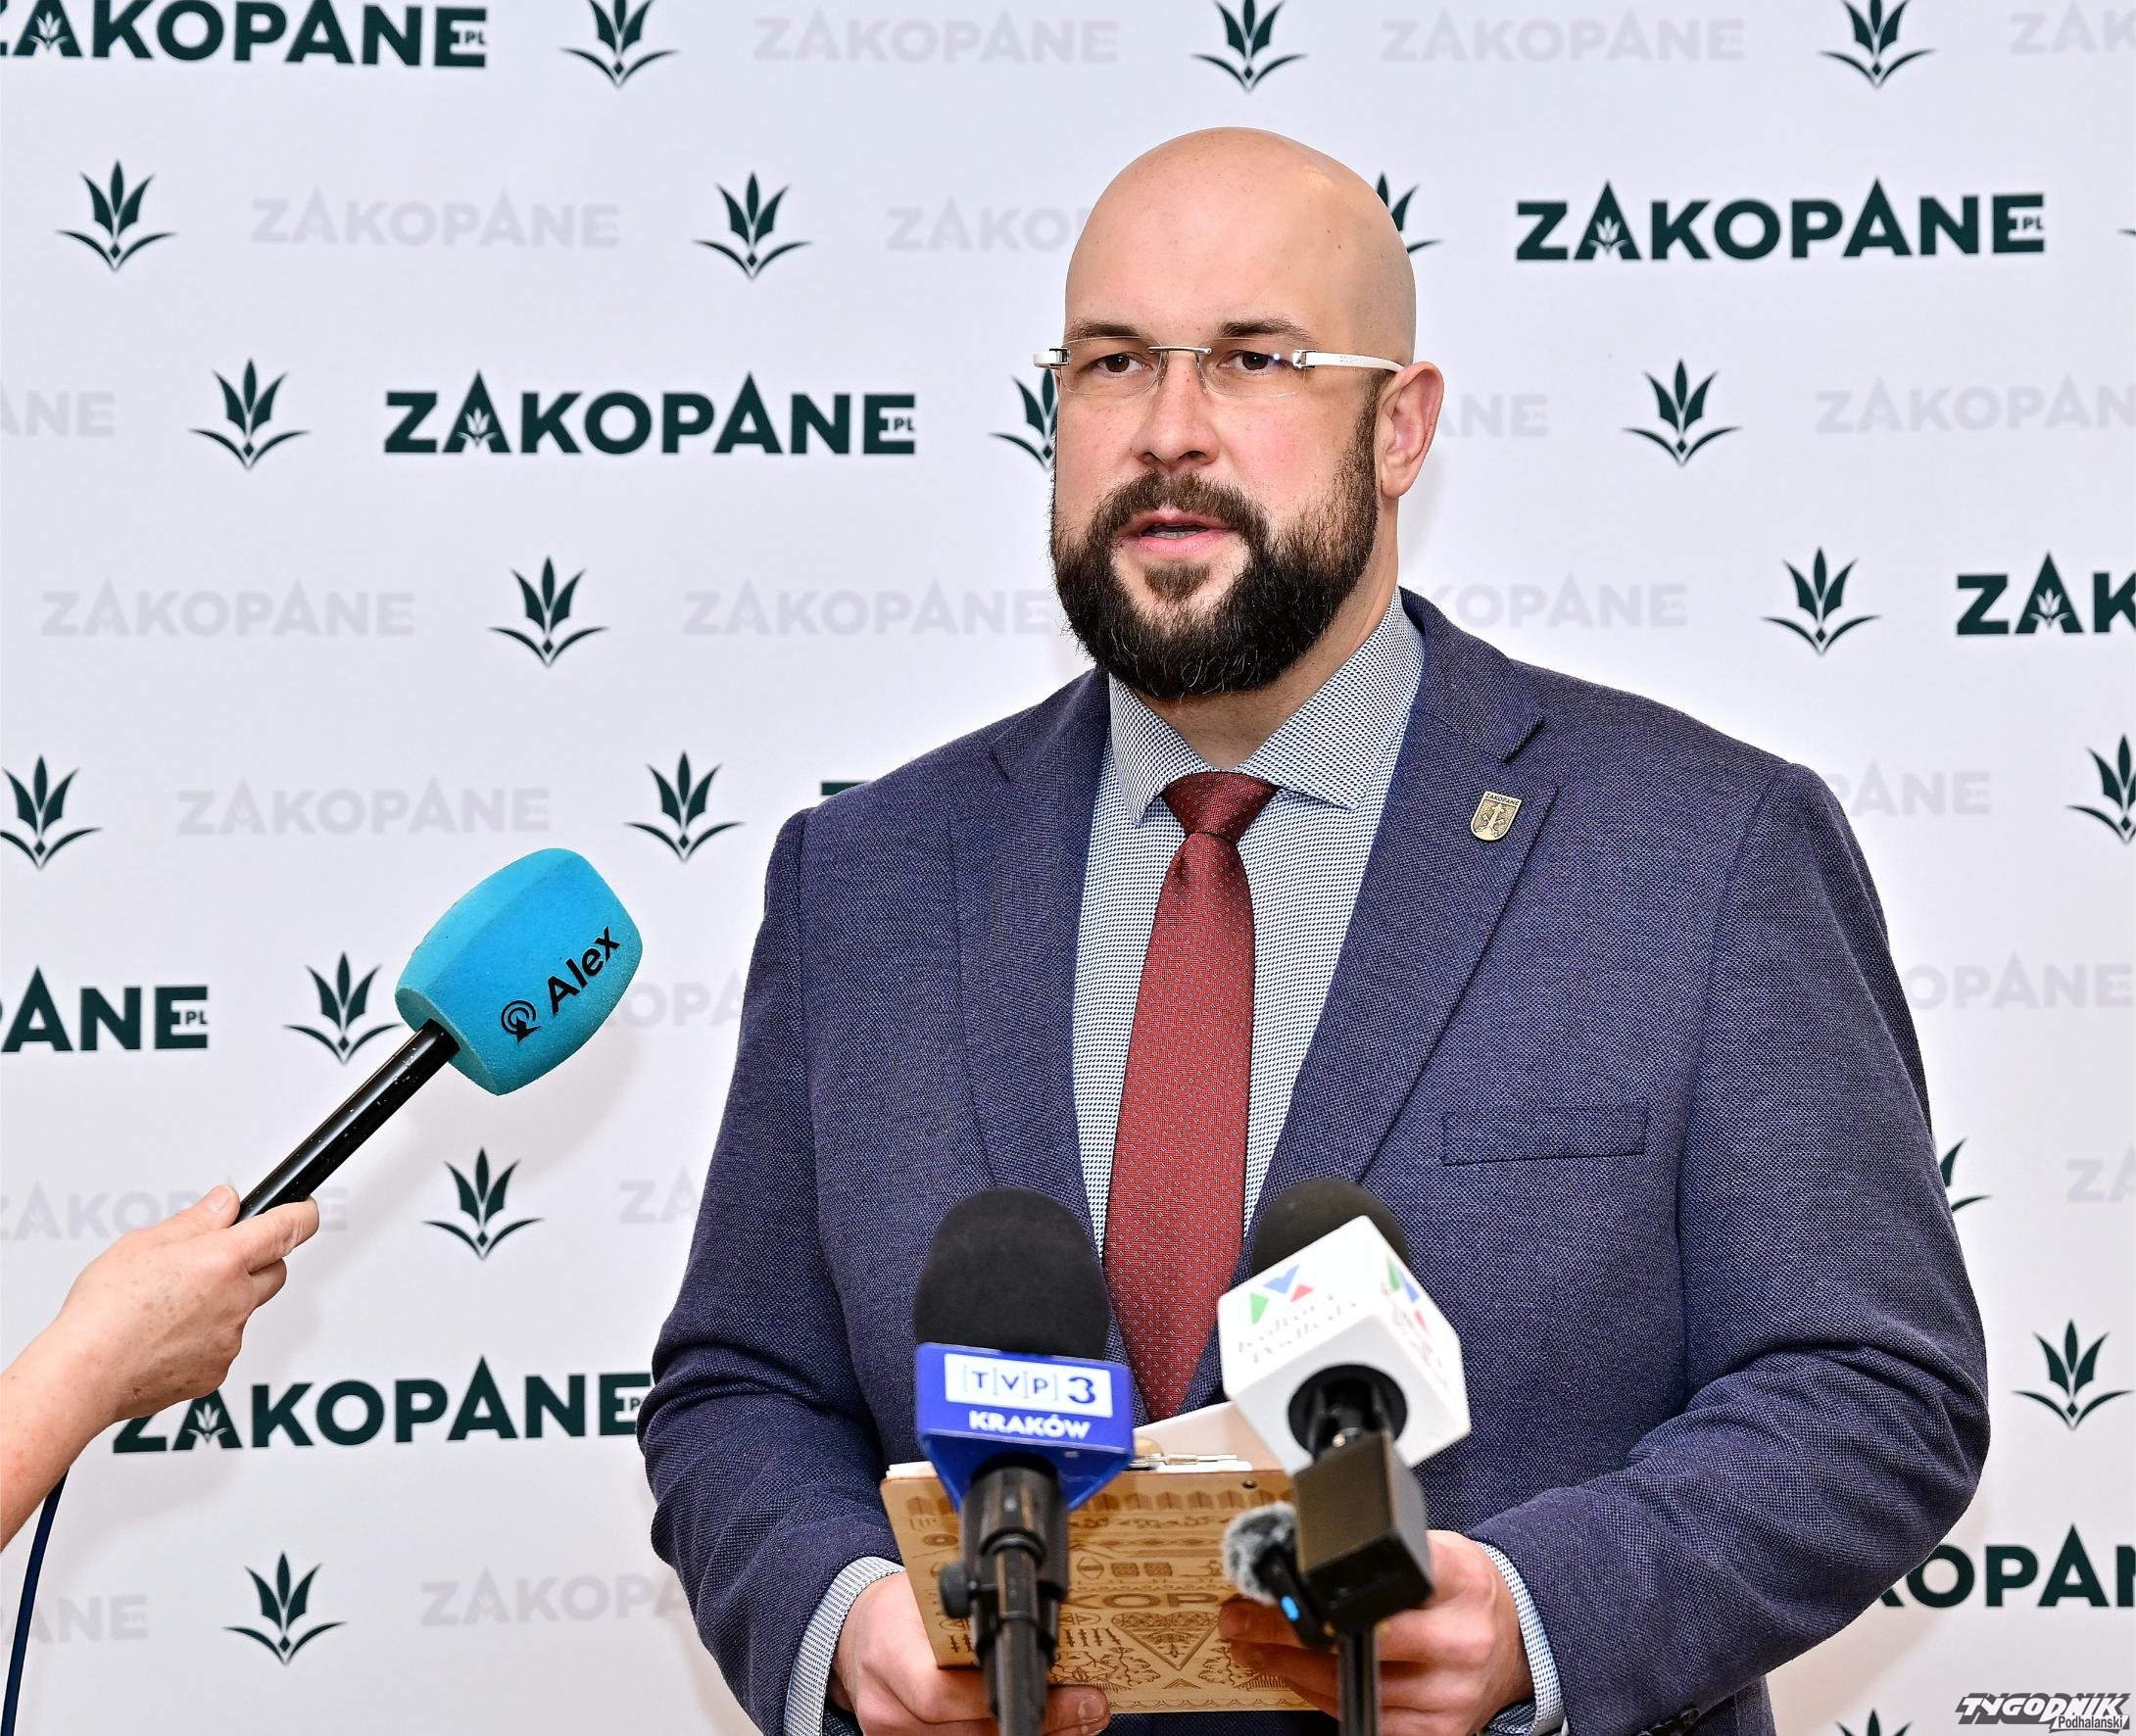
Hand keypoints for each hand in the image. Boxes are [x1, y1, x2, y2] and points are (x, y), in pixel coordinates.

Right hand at [43, 1184, 321, 1429]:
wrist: (85, 1374)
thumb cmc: (104, 1312)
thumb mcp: (144, 1243)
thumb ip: (196, 1221)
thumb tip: (225, 1204)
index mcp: (223, 1261)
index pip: (287, 1228)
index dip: (302, 1214)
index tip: (306, 1209)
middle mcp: (236, 1300)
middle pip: (274, 1272)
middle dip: (257, 1262)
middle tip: (218, 1263)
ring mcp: (229, 1339)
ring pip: (244, 1311)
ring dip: (224, 1304)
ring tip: (170, 1308)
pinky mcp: (216, 1372)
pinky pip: (223, 1346)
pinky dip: (205, 1339)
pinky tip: (166, 1338)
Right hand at [831, 1571, 1109, 1735]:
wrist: (858, 1633)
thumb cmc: (901, 1605)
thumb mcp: (933, 1592)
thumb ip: (978, 1613)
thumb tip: (1056, 1621)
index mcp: (890, 1653)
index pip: (944, 1694)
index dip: (1009, 1702)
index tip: (1071, 1691)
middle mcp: (887, 1706)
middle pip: (970, 1733)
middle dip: (1044, 1723)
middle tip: (1092, 1707)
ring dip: (1035, 1735)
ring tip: (1082, 1716)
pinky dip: (1001, 1734)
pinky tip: (1046, 1725)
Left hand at [1218, 1530, 1532, 1735]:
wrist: (1511, 1642)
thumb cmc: (1461, 1593)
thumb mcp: (1436, 1550)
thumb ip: (1383, 1550)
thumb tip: (1298, 1544)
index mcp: (1461, 1581)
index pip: (1382, 1585)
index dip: (1318, 1594)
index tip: (1272, 1591)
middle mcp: (1460, 1641)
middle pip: (1355, 1643)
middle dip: (1285, 1633)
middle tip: (1240, 1620)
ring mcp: (1449, 1695)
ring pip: (1350, 1688)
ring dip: (1289, 1667)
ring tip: (1254, 1646)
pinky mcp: (1438, 1732)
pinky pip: (1363, 1720)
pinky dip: (1320, 1697)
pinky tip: (1296, 1675)